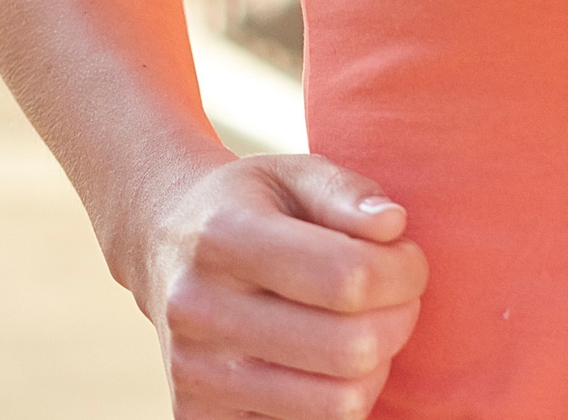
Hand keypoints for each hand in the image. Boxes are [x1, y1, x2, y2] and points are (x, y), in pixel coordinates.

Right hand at [132, 152, 427, 416]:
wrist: (162, 246)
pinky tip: (324, 362)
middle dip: (399, 320)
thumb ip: (346, 192)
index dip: (404, 271)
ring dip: (375, 366)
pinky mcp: (198, 417)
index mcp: (221, 236)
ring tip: (362, 327)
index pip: (349, 277)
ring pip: (340, 402)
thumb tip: (392, 225)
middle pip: (351, 347)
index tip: (405, 257)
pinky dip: (336, 400)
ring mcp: (194, 372)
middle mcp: (196, 308)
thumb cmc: (248, 208)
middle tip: (395, 296)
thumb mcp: (291, 173)